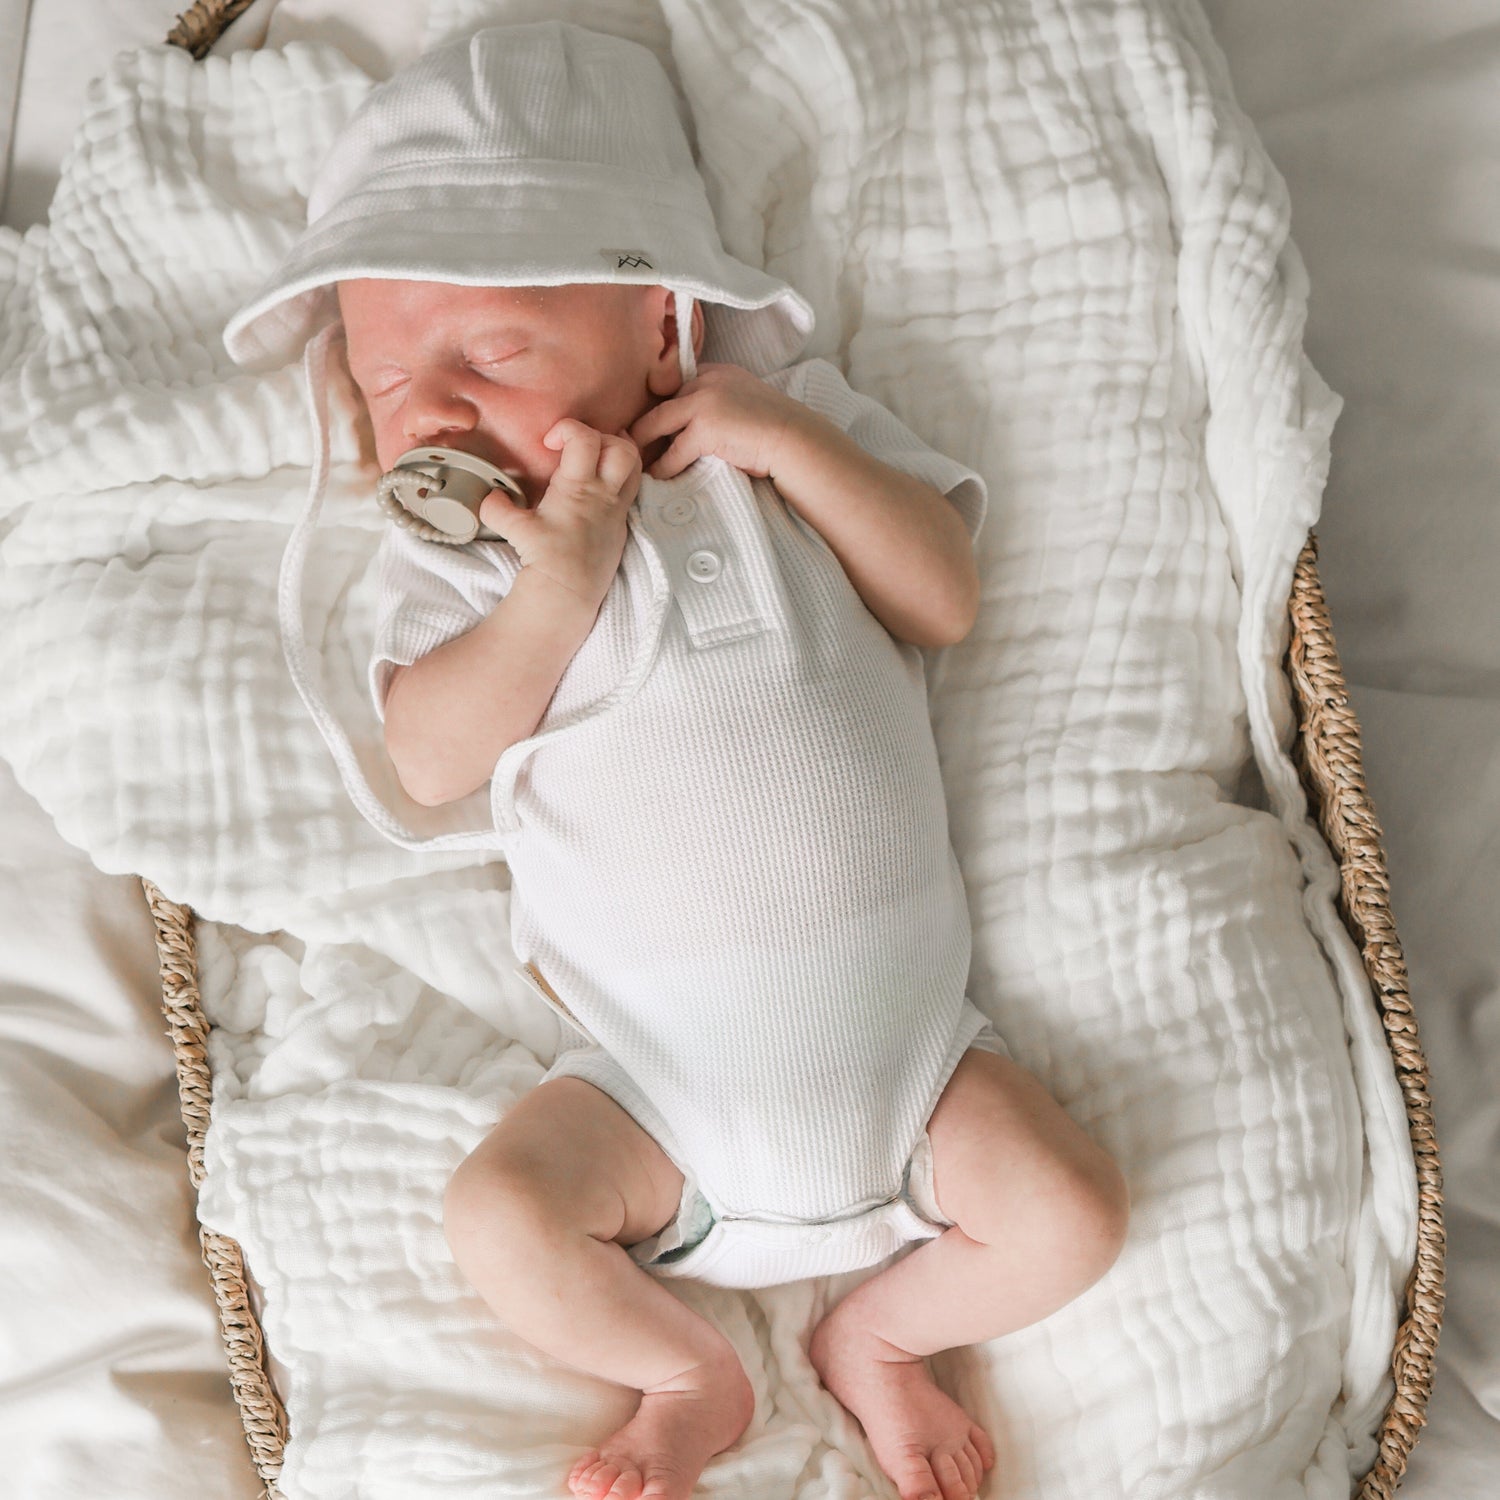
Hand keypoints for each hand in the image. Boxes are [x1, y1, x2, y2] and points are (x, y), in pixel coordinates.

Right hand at [478, 419, 641, 610]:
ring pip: (635, 468)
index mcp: (578, 488)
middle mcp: (603, 495)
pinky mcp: (622, 525)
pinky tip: (603, 483)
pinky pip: (632, 491)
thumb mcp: (515, 530)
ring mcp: (617, 510)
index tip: (549, 443)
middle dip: (602, 437)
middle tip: (580, 447)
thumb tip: (489, 497)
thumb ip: (498, 508)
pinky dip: (622, 478)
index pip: (585, 439)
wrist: (570, 591)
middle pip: (623, 448)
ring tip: (597, 456)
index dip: (567, 429)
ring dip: (618, 454)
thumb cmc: (546, 559)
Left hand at [627, 362, 818, 480]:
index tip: (648, 427)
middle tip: (630, 446)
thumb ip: (719, 406)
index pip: (676, 387)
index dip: (661, 409)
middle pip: (662, 404)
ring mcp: (704, 402)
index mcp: (716, 372)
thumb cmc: (776, 432)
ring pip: (657, 425)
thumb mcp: (744, 405)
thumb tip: (691, 430)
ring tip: (636, 464)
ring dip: (644, 447)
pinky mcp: (705, 428)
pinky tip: (657, 479)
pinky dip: (662, 469)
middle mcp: (706, 380)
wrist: (797, 442)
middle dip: (645, 428)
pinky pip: (672, 453)